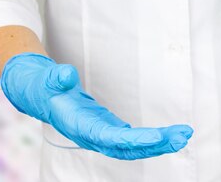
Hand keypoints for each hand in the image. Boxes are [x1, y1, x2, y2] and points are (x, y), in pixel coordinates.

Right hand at [0, 53, 192, 159]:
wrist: (36, 92)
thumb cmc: (41, 85)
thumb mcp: (45, 78)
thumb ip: (55, 77)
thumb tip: (66, 73)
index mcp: (78, 125)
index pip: (109, 137)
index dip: (133, 140)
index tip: (157, 137)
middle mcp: (91, 134)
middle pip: (127, 147)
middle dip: (156, 145)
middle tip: (183, 136)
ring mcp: (100, 133)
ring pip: (132, 146)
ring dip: (158, 143)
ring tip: (183, 135)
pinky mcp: (106, 128)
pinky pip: (131, 139)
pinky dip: (151, 138)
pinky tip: (169, 135)